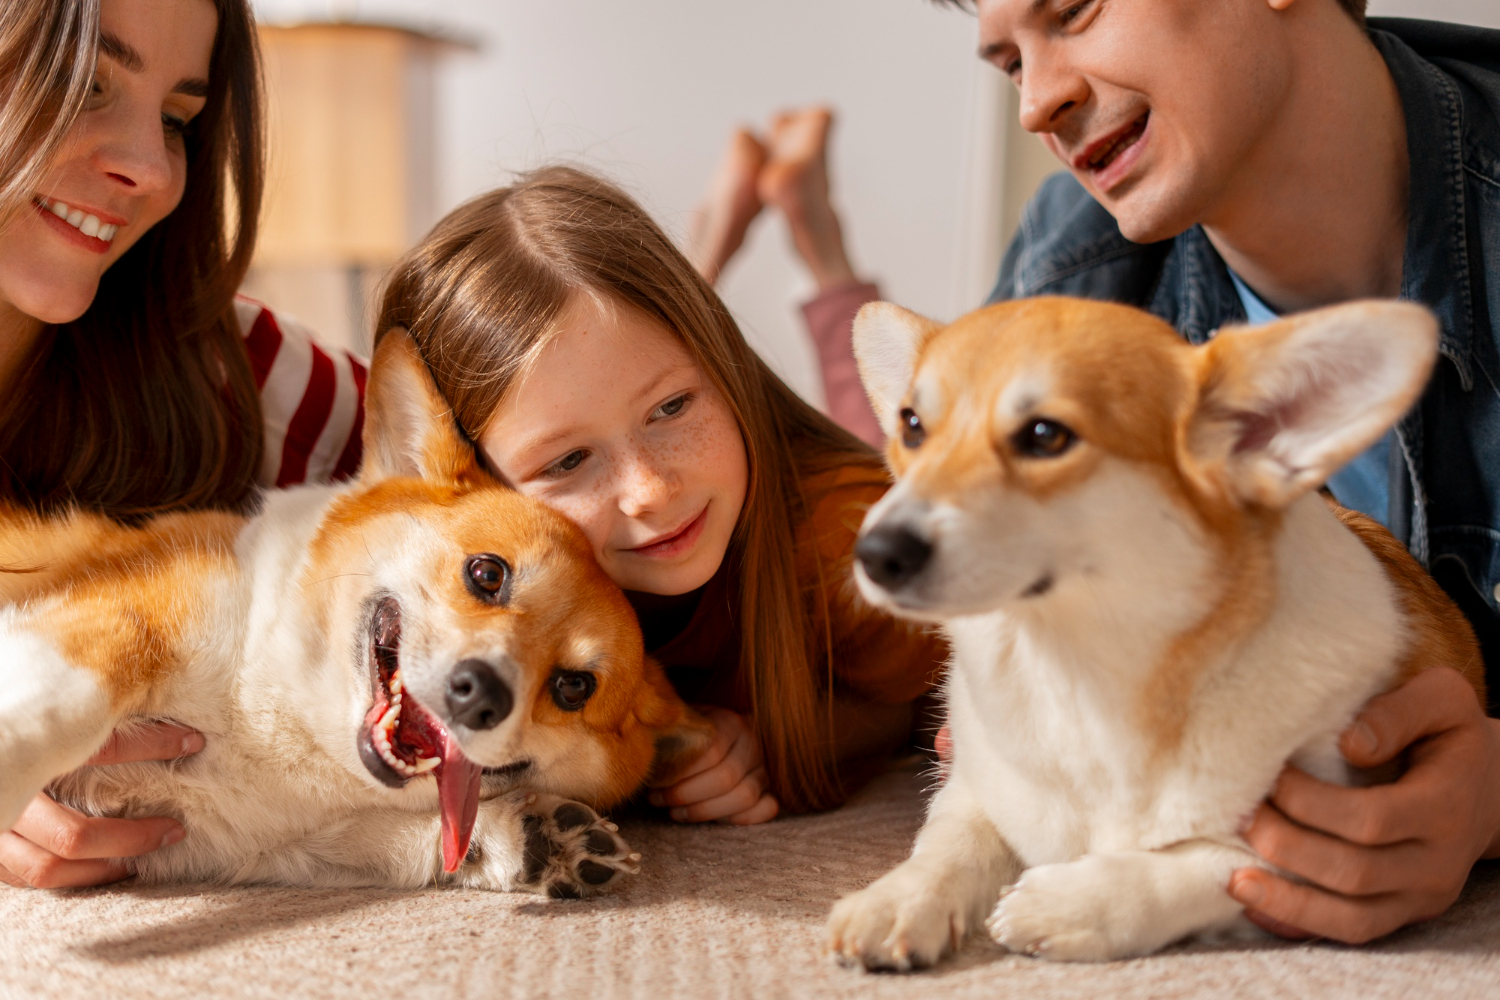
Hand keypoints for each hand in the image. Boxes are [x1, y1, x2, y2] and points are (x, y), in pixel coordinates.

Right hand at [0, 720, 202, 888]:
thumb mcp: (51, 709)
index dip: (152, 744)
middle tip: (175, 829)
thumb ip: (90, 713)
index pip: (101, 747)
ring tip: (145, 858)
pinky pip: (28, 876)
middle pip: (73, 835)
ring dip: (104, 867)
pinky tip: (107, 865)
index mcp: (27, 750)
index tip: (193, 741)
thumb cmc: (17, 718)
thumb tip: (155, 691)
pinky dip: (72, 875)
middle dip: (132, 838)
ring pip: (49, 867)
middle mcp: (6, 794)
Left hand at [646, 706, 778, 824]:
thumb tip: (641, 746)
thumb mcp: (682, 723)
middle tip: (660, 800)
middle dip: (686, 795)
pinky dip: (742, 818)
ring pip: (745, 796)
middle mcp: (754, 743)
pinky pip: (766, 810)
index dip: (680, 774)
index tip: (655, 785)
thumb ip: (671, 733)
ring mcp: (766, 768)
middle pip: (726, 778)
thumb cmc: (691, 731)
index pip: (710, 752)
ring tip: (676, 812)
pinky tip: (712, 820)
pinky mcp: (771, 789)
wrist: (721, 731)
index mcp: (731, 722)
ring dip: (705, 811)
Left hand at [1229, 666, 1499, 942]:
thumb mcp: (1441, 700)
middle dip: (1287, 846)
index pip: (1370, 819)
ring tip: (1233, 878)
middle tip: (1240, 815)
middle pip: (1353, 871)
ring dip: (1287, 899)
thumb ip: (1398, 712)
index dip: (1310, 802)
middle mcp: (1437, 862)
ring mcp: (1422, 896)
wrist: (1490, 788)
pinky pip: (1352, 932)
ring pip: (1352, 918)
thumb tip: (1350, 742)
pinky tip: (1254, 904)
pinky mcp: (1404, 913)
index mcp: (1445, 806)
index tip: (1268, 775)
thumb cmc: (1448, 735)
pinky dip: (1300, 922)